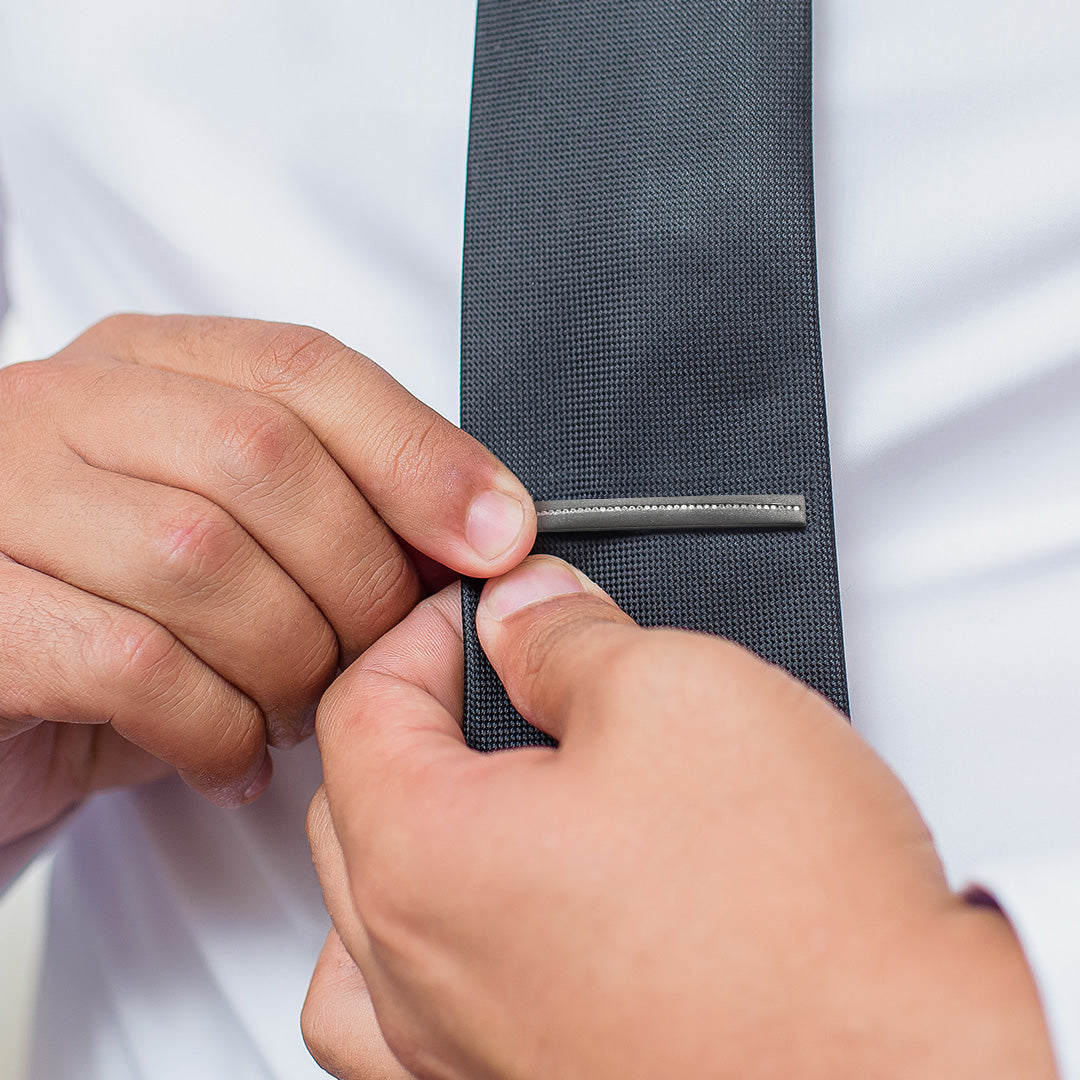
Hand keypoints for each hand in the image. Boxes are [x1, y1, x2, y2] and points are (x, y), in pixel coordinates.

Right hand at [0, 314, 533, 843]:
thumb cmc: (127, 618)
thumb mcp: (238, 537)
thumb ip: (341, 508)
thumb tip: (485, 531)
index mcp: (145, 367)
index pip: (304, 370)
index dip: (418, 456)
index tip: (496, 537)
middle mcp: (63, 408)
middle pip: (263, 457)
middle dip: (358, 577)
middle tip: (380, 659)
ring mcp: (0, 500)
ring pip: (201, 560)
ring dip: (288, 662)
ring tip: (296, 710)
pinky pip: (135, 664)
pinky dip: (215, 726)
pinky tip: (234, 756)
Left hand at [305, 556, 1056, 1079]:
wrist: (906, 1077)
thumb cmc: (798, 921)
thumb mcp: (676, 691)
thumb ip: (565, 637)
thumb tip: (522, 614)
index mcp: (422, 859)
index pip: (362, 703)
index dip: (426, 629)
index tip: (488, 610)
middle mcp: (415, 977)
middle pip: (354, 801)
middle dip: (425, 714)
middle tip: (509, 675)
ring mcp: (456, 1055)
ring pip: (364, 920)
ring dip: (400, 836)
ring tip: (482, 796)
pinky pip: (408, 1024)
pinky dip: (424, 954)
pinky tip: (492, 921)